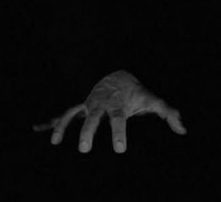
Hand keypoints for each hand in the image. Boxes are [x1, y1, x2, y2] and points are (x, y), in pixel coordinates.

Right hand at [33, 70, 186, 153]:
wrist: (117, 71)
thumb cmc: (136, 91)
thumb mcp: (153, 100)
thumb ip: (168, 114)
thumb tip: (183, 129)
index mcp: (118, 106)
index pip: (119, 119)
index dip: (119, 133)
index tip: (120, 149)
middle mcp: (101, 105)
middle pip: (93, 118)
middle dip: (88, 132)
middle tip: (85, 149)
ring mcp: (88, 105)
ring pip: (75, 115)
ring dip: (64, 127)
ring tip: (56, 142)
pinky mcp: (80, 107)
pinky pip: (64, 114)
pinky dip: (51, 122)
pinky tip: (37, 129)